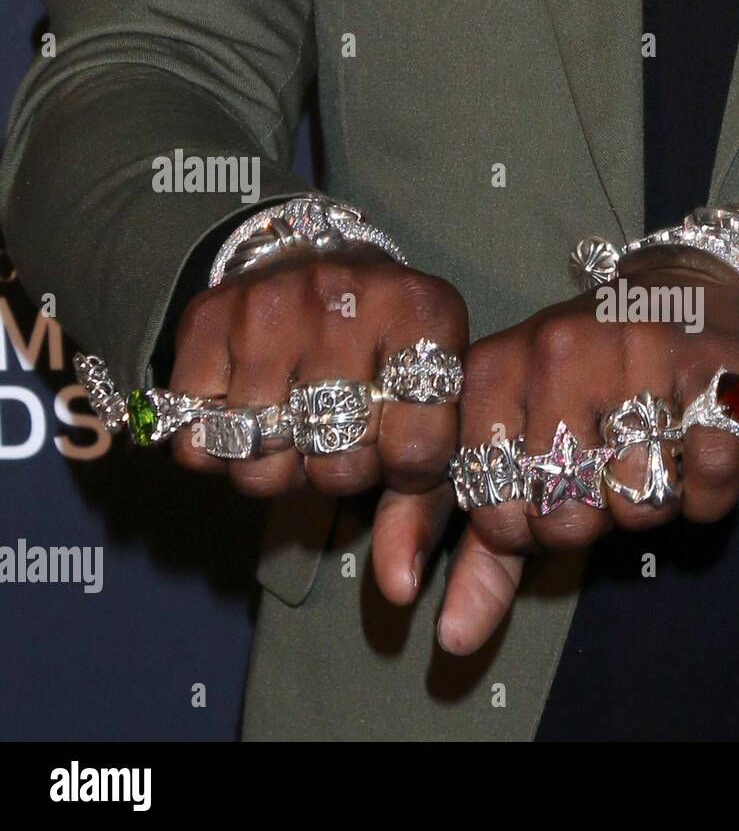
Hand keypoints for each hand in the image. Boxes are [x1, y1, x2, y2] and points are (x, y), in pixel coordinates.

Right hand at [168, 243, 467, 603]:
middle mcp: (351, 296)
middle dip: (340, 470)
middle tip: (343, 434)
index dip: (405, 470)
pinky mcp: (206, 317)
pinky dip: (219, 448)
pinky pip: (198, 440)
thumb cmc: (386, 359)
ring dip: (278, 465)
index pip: (416, 453)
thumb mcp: (428, 412)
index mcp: (428, 315)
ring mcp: (273, 303)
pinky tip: (248, 410)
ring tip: (297, 423)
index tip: (398, 444)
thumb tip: (397, 589)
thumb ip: (423, 507)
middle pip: (337, 463)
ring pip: (262, 460)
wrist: (315, 261)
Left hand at [430, 247, 738, 654]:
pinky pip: (707, 485)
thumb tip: (450, 640)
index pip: (493, 514)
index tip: (550, 482)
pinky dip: (707, 490)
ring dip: (654, 501)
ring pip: (639, 505)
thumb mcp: (523, 449)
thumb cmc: (593, 385)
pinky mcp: (719, 368)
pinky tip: (698, 444)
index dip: (528, 526)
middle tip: (607, 464)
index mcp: (492, 369)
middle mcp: (558, 350)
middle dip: (593, 516)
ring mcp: (639, 352)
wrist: (692, 293)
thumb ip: (482, 547)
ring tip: (653, 446)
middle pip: (567, 518)